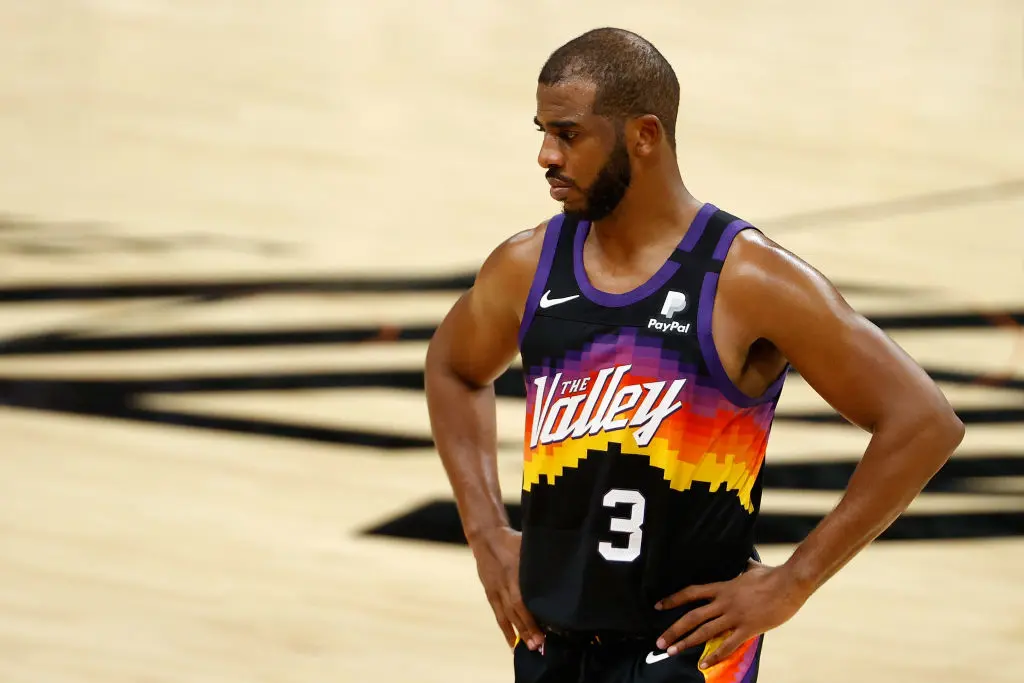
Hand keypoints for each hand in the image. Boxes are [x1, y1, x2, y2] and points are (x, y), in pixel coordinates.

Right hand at [469, 526, 544, 650]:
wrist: (486, 537)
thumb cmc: (513, 540)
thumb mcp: (529, 547)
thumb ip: (542, 562)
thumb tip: (566, 569)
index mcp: (515, 573)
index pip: (523, 599)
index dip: (532, 617)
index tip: (543, 630)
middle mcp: (505, 585)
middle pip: (516, 611)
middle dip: (527, 629)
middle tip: (539, 646)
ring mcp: (496, 591)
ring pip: (507, 616)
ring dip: (518, 633)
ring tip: (528, 649)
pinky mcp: (491, 594)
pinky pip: (498, 615)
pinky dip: (506, 630)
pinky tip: (512, 644)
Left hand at [654, 559, 810, 668]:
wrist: (790, 583)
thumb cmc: (773, 575)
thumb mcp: (752, 568)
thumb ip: (743, 567)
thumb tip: (744, 561)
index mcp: (723, 587)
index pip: (692, 593)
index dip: (673, 599)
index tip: (657, 606)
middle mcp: (724, 602)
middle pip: (692, 616)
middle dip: (674, 630)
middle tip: (659, 642)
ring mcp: (735, 616)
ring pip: (705, 632)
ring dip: (686, 642)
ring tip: (671, 652)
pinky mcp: (748, 628)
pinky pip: (727, 645)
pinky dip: (714, 656)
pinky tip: (703, 664)